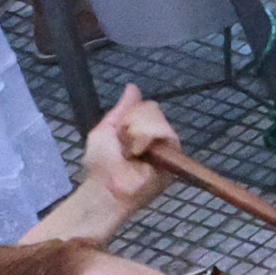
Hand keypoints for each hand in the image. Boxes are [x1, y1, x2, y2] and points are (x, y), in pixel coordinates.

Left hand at [68, 89, 186, 222]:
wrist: (106, 188)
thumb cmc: (101, 164)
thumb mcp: (104, 131)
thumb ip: (121, 109)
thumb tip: (133, 86)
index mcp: (141, 132)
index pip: (147, 108)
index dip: (131, 115)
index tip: (118, 132)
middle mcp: (157, 138)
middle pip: (153, 110)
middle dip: (132, 123)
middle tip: (123, 144)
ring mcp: (167, 148)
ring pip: (158, 120)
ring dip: (138, 132)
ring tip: (131, 152)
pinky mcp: (175, 158)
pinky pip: (165, 133)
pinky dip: (147, 138)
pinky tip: (139, 153)